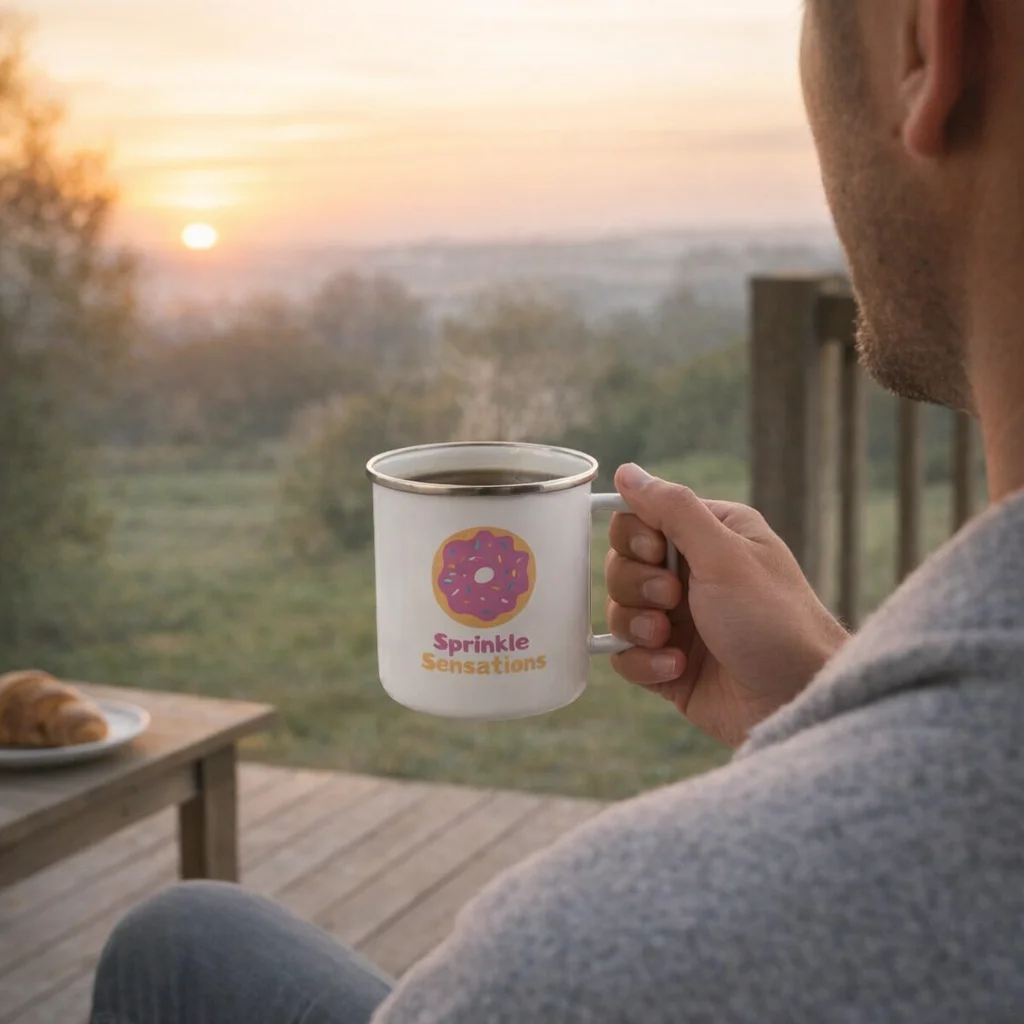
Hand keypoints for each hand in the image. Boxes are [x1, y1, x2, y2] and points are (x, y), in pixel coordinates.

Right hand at [605, 464, 848, 748]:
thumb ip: (673, 509)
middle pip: (620, 565)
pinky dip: (644, 664)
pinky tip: (677, 669)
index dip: (636, 539)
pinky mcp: (670, 665)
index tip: (658, 555)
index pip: (639, 519)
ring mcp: (680, 622)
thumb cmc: (773, 620)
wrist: (798, 701)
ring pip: (619, 611)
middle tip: (673, 601)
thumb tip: (627, 471)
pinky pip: (626, 656)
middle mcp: (692, 575)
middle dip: (637, 587)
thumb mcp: (724, 554)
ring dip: (638, 627)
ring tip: (672, 642)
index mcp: (710, 537)